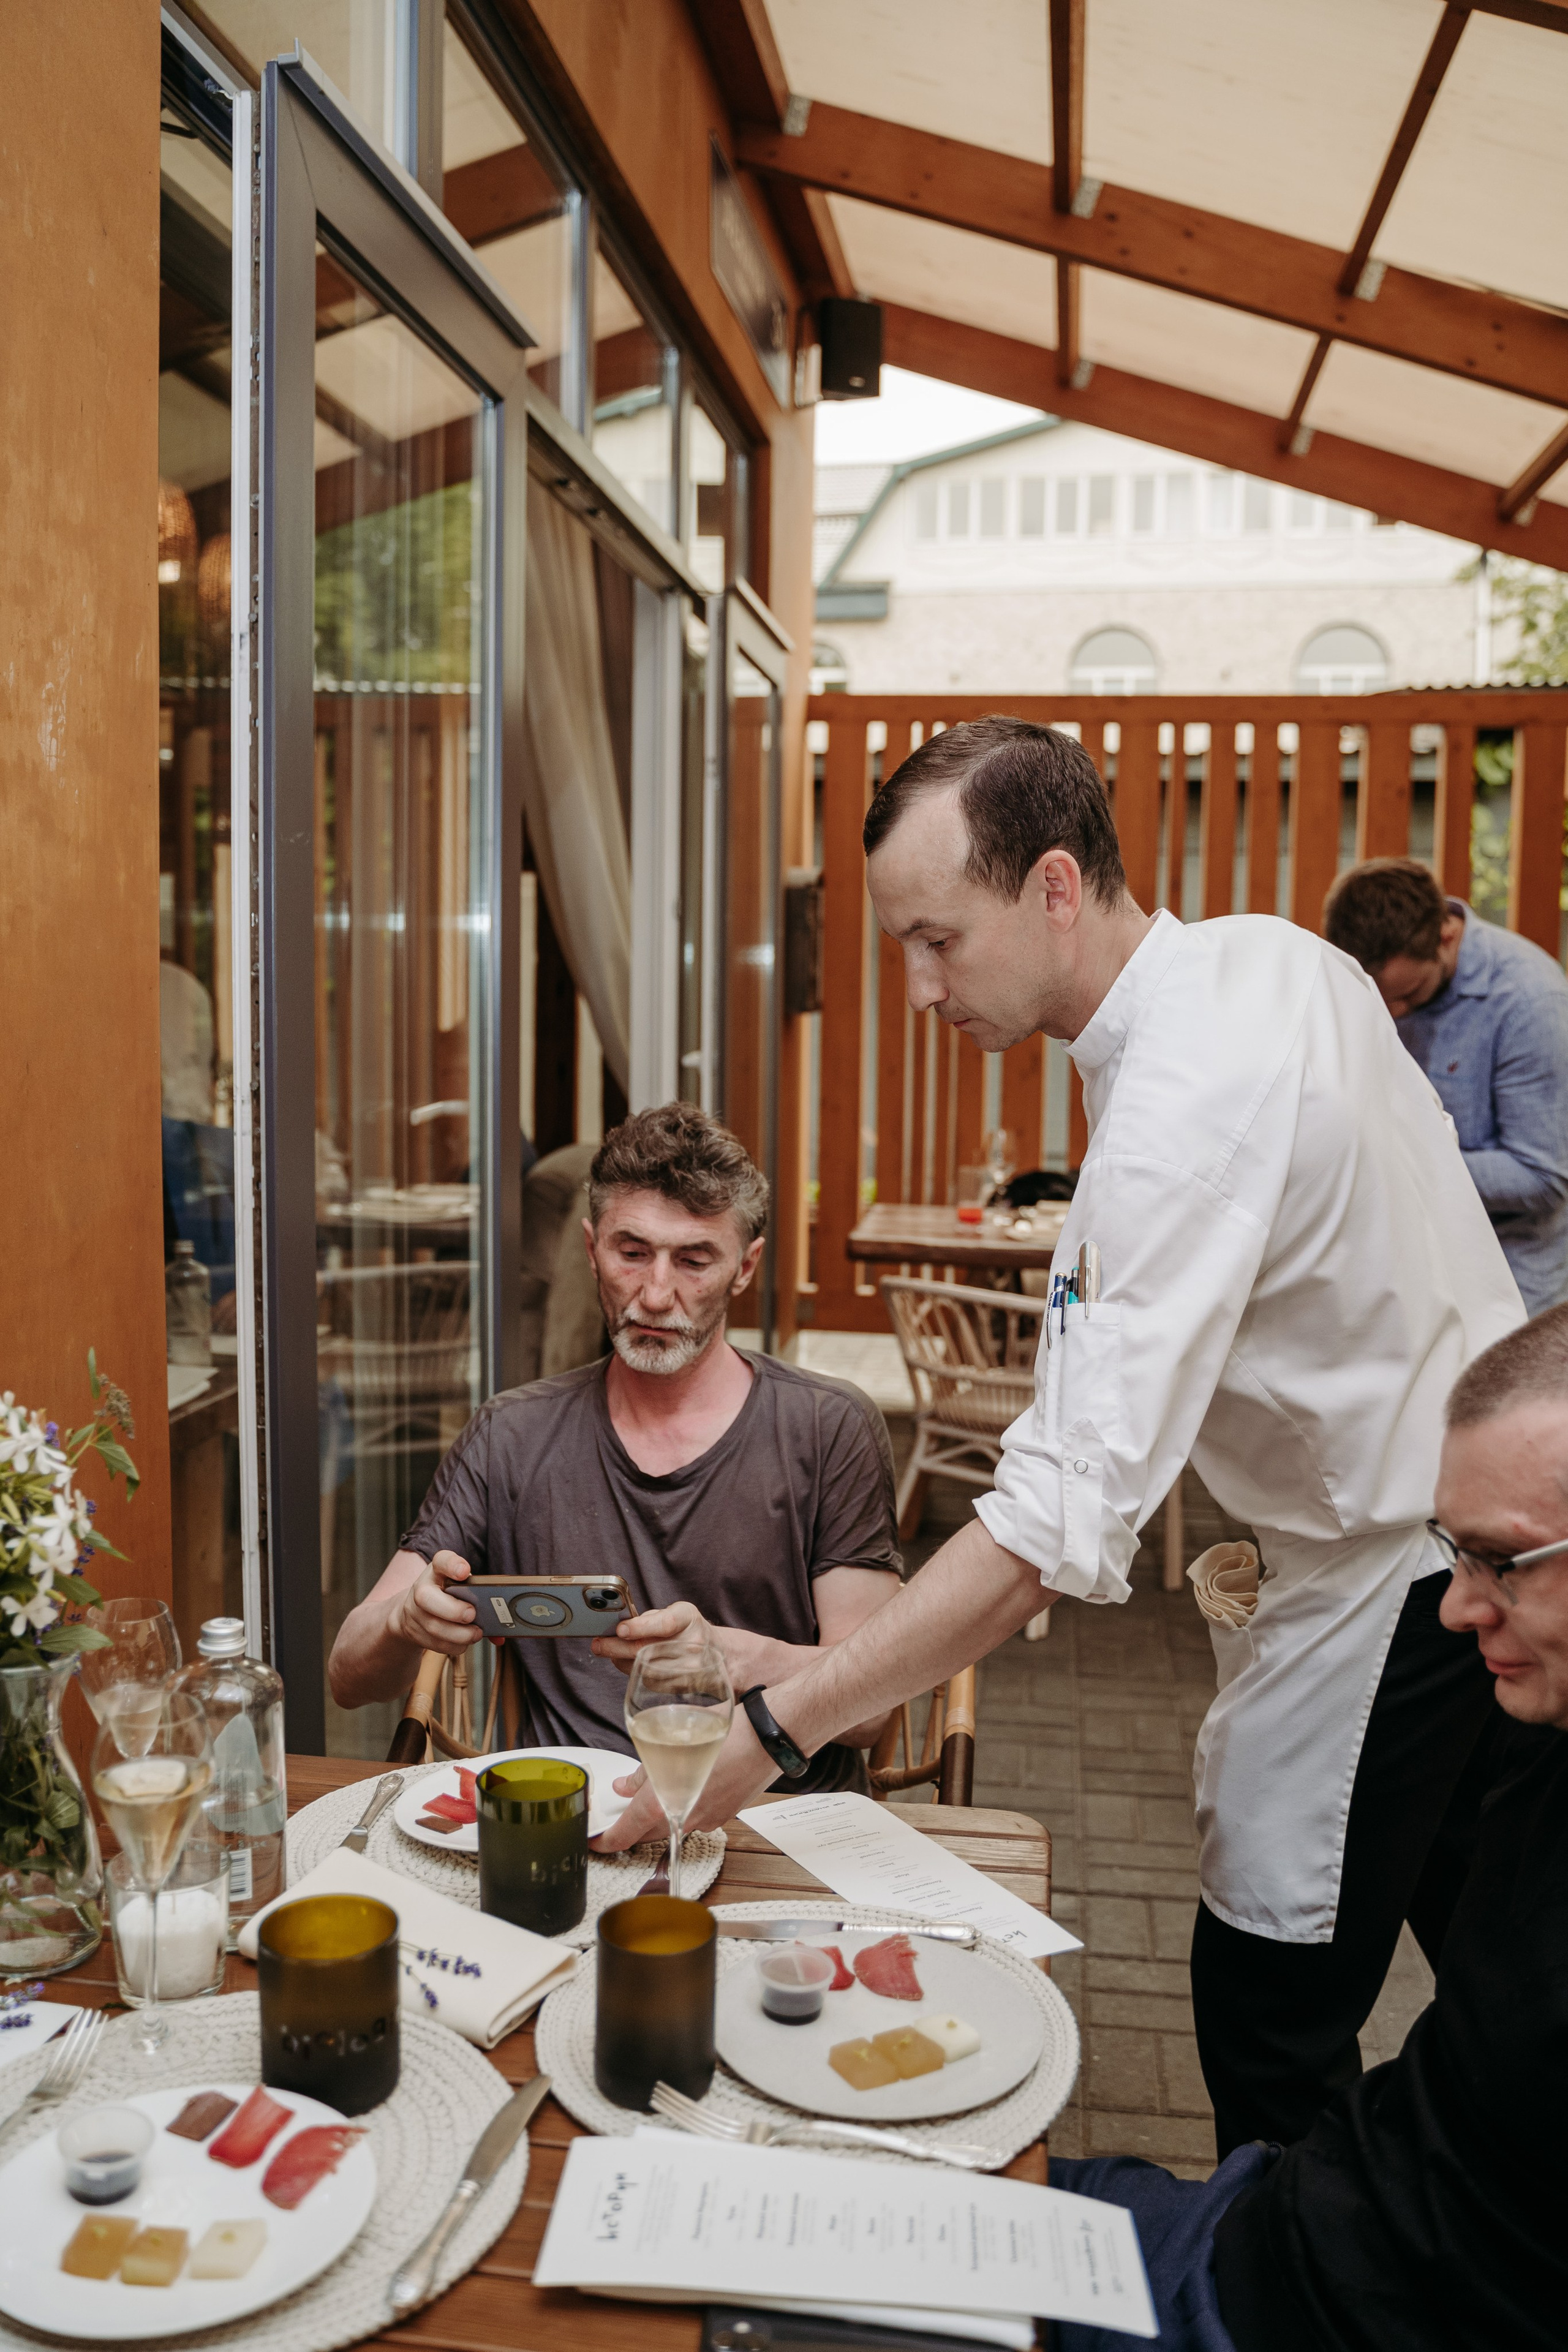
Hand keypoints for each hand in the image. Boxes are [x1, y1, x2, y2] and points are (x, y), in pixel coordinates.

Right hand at [389, 1551, 481, 1657]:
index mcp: (436, 1571)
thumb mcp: (460, 1586)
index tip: (465, 1571)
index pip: (441, 1561)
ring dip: (458, 1634)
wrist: (416, 1612)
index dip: (452, 1565)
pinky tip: (464, 1642)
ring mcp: (415, 1613)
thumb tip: (504, 1625)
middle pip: (427, 1597)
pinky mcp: (415, 1633)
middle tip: (472, 1614)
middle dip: (453, 1610)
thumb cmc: (447, 1595)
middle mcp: (422, 1589)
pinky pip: (435, 1644)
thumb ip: (480, 1597)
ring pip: (433, 1626)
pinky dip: (454, 1646)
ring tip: (475, 1633)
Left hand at [591, 1598, 713, 1672]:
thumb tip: (618, 1627)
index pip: (665, 1623)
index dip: (640, 1627)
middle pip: (647, 1650)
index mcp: (689, 1619)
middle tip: (598, 1644)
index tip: (620, 1629)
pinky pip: (649, 1681)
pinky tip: (629, 1662)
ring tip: (609, 1652)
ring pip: (644, 1668)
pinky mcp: (681, 1686)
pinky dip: (634, 1671)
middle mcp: (692, 1645)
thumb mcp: (677, 1613)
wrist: (720, 1656)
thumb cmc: (689, 1630)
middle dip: (616, 1647)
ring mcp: (688, 1669)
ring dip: (621, 1661)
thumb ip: (651, 1618)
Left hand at [593, 1707, 777, 1850]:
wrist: (772, 1737)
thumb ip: (645, 1769)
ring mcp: (708, 1819)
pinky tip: (686, 1787)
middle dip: (630, 1829)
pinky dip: (684, 1808)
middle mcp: (685, 1817)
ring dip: (658, 1816)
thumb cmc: (728, 1732)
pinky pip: (696, 1817)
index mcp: (664, 1801)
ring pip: (673, 1825)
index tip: (595, 1842)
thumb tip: (627, 1784)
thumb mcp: (674, 1738)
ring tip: (652, 1794)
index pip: (625, 1833)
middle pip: (647, 1834)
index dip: (605, 1841)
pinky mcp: (726, 1814)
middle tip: (618, 1818)